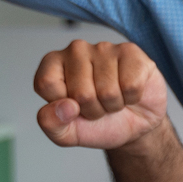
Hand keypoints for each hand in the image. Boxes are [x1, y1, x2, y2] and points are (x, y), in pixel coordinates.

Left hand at [34, 41, 169, 151]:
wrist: (136, 123)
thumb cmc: (98, 122)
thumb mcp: (66, 133)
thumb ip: (51, 123)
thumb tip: (66, 106)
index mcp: (52, 64)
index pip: (47, 83)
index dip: (63, 106)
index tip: (72, 107)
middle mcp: (76, 50)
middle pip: (80, 92)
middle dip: (93, 110)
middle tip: (99, 106)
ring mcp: (104, 48)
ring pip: (107, 90)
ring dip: (113, 105)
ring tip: (114, 99)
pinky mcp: (131, 52)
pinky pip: (130, 85)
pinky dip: (132, 97)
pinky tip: (129, 91)